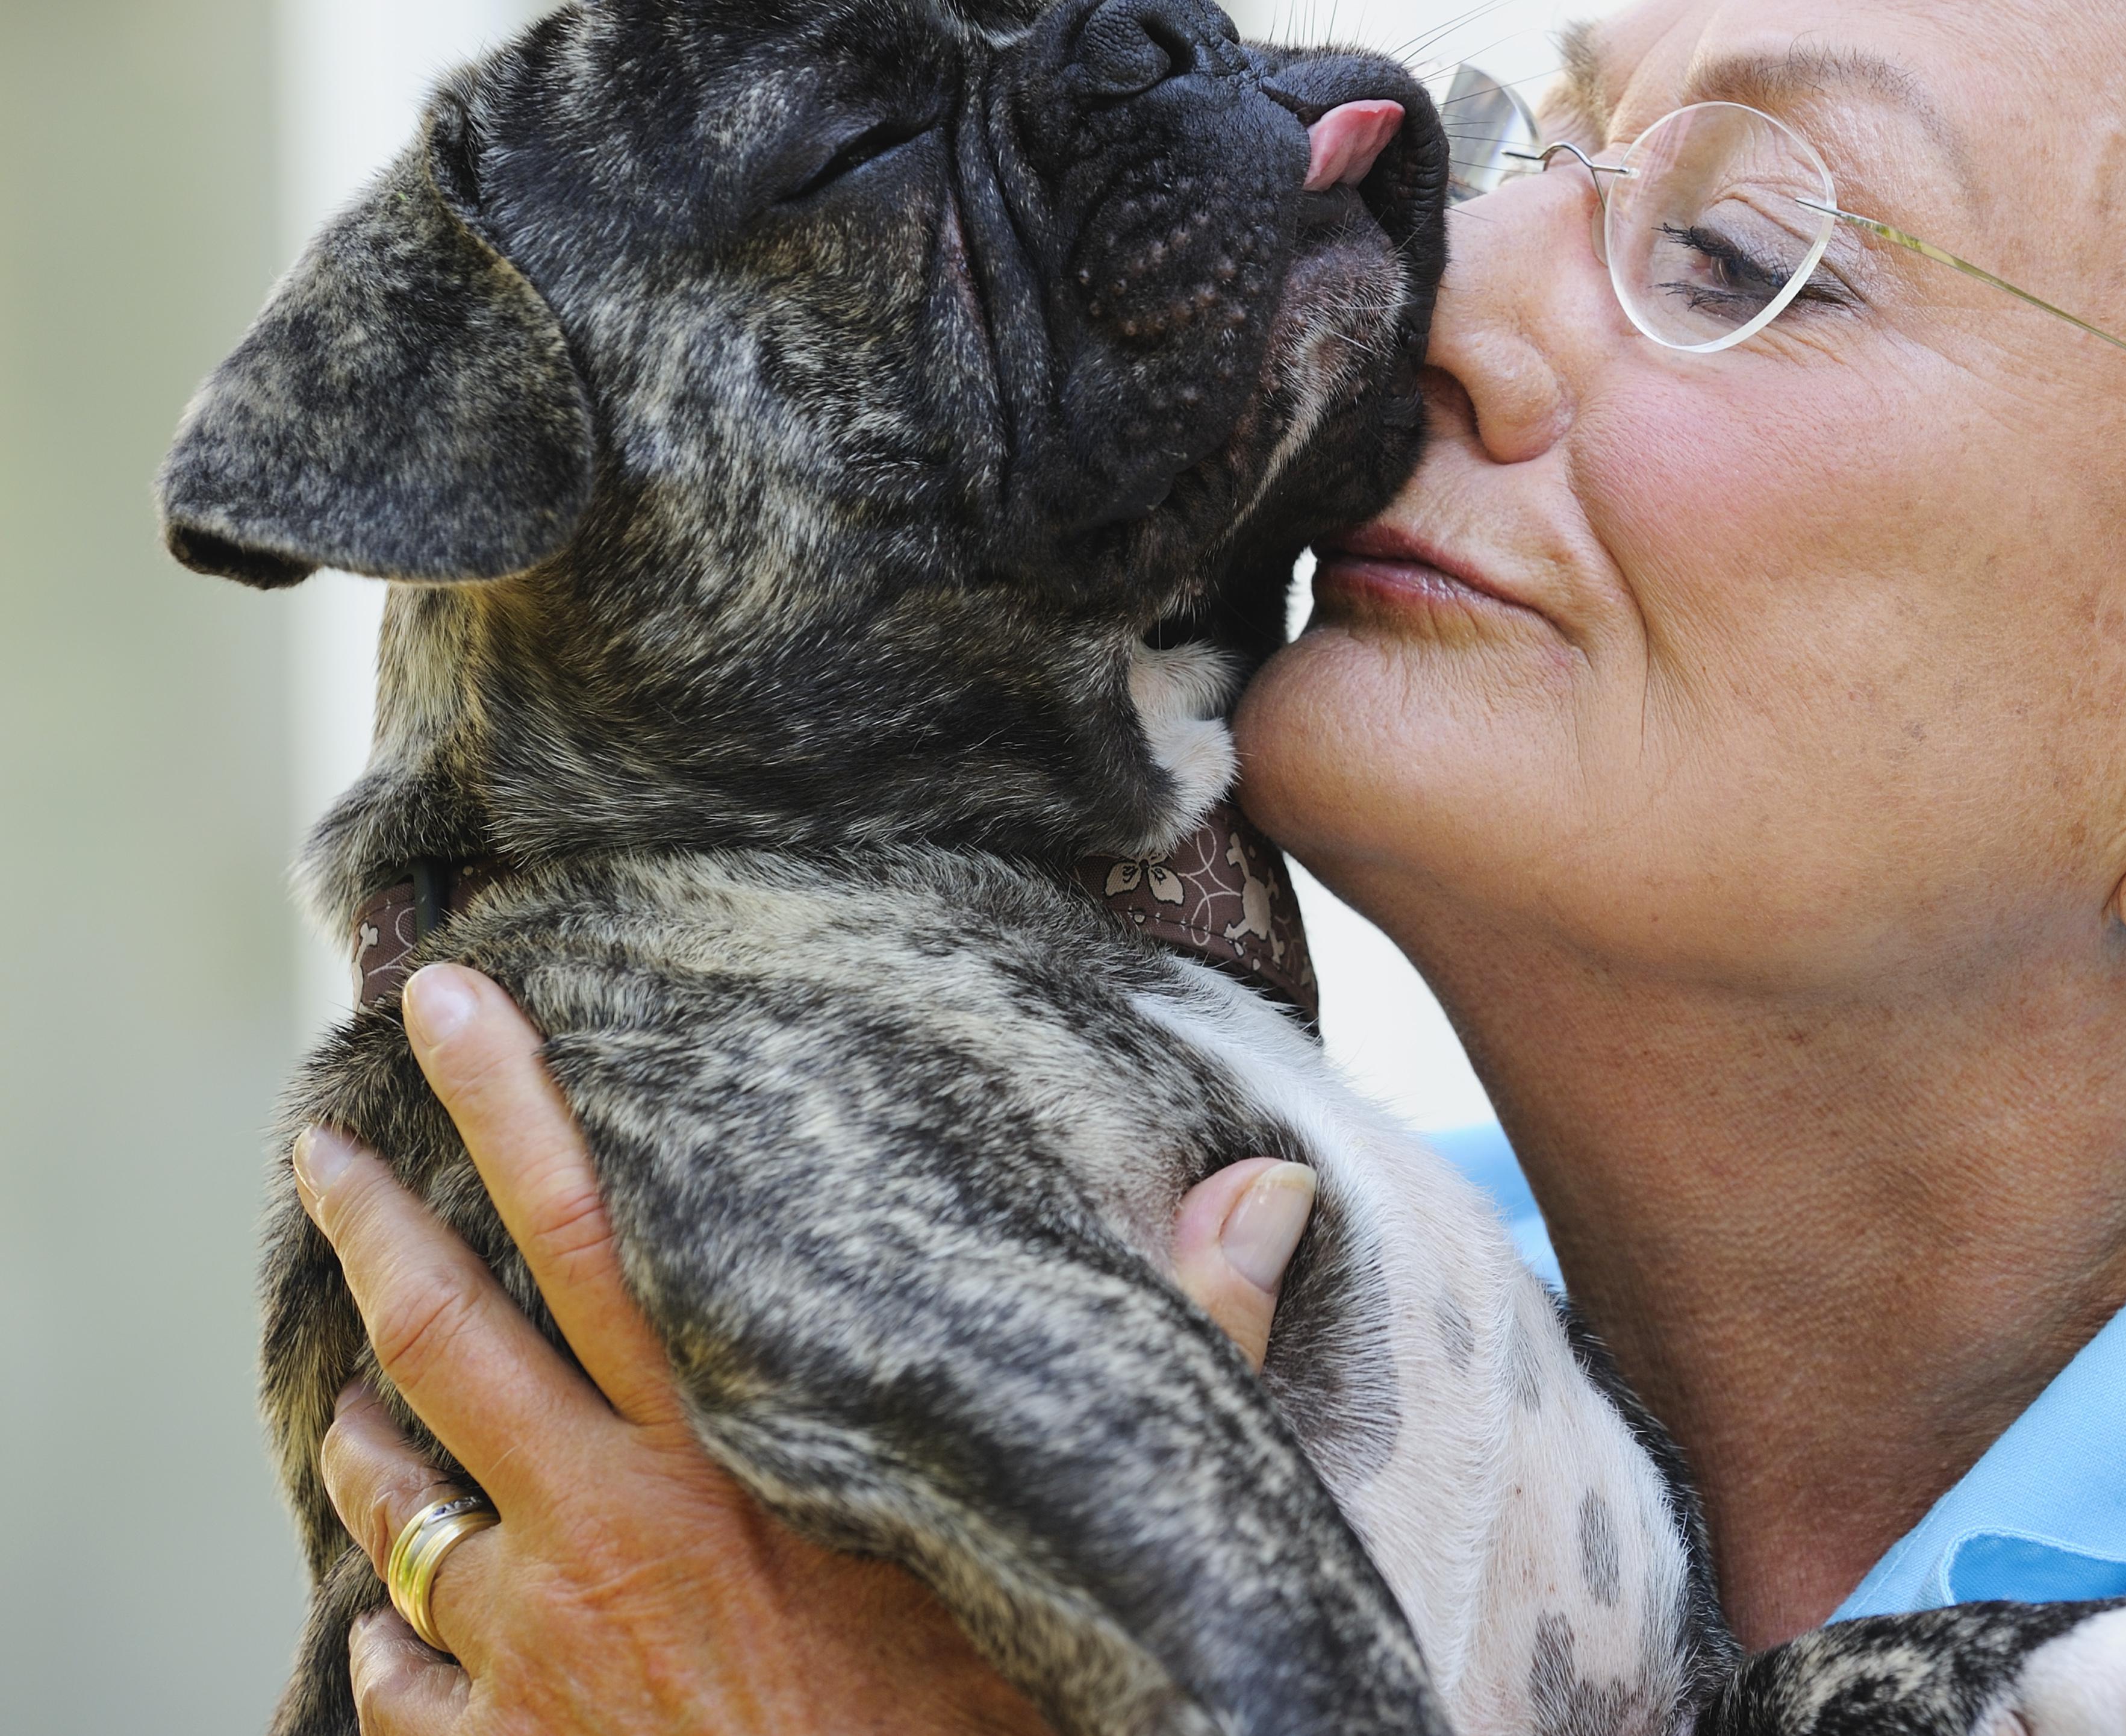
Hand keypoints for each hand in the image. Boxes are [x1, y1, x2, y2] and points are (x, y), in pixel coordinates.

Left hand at [297, 962, 1316, 1733]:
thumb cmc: (971, 1717)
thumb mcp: (1064, 1537)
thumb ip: (1177, 1358)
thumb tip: (1262, 1199)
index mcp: (725, 1449)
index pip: (593, 1228)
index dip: (512, 1107)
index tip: (449, 1004)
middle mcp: (601, 1529)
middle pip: (452, 1339)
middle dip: (378, 1223)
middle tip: (321, 1138)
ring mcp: (533, 1650)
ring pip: (402, 1504)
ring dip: (368, 1432)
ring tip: (349, 1379)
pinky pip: (401, 1679)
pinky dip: (386, 1628)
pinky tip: (386, 1612)